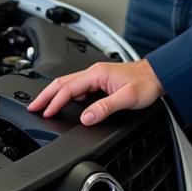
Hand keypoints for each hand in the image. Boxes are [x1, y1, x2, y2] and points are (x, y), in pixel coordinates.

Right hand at [27, 59, 163, 124]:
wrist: (158, 75)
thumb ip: (105, 107)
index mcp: (97, 74)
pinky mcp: (100, 80)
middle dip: (46, 95)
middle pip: (63, 82)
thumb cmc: (146, 83)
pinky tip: (66, 102)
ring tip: (44, 105)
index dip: (54, 101)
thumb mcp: (127, 98)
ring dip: (55, 94)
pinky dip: (66, 94)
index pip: (69, 89)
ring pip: (69, 83)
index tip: (45, 112)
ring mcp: (97, 76)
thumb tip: (86, 118)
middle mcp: (94, 72)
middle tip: (33, 106)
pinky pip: (78, 86)